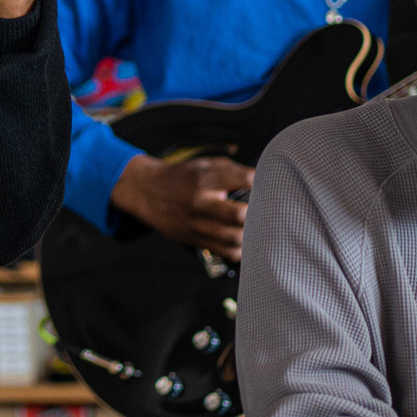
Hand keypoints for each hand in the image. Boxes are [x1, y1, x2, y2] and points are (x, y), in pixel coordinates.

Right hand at [110, 154, 253, 260]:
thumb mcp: (203, 164)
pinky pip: (225, 252)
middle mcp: (200, 203)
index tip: (269, 184)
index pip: (245, 180)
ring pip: (235, 237)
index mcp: (204, 179)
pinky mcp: (194, 240)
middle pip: (240, 214)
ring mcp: (196, 224)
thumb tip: (262, 181)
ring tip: (257, 226)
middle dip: (258, 212)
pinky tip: (243, 241)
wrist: (147, 192)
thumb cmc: (181, 178)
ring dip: (251, 233)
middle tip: (266, 209)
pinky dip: (239, 249)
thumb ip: (232, 171)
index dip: (262, 182)